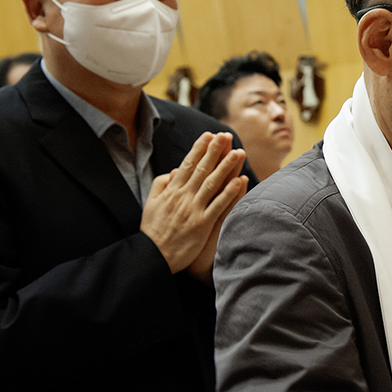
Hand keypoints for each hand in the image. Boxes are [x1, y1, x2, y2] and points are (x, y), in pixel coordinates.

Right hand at [141, 132, 247, 276]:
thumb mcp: (150, 203)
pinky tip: (240, 180)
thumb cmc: (153, 230)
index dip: (199, 149)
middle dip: (214, 150)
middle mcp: (183, 197)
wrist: (153, 255)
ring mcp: (193, 210)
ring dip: (226, 167)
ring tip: (238, 152)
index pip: (188, 164)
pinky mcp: (202, 224)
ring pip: (212, 183)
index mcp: (171, 191)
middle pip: (202, 169)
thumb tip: (175, 170)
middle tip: (225, 135)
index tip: (208, 135)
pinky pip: (218, 205)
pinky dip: (229, 192)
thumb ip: (161, 185)